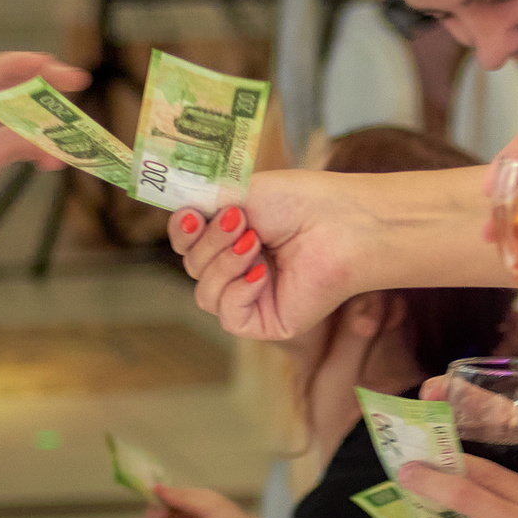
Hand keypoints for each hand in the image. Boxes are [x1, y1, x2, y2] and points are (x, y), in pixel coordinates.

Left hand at [0, 52, 91, 260]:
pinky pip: (14, 148)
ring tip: (78, 135)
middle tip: (76, 82)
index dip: (10, 66)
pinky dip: (38, 152)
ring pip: (15, 121)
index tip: (45, 63)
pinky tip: (54, 164)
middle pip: (3, 92)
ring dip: (46, 122)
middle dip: (40, 83)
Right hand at [168, 179, 365, 341]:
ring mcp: (252, 297)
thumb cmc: (301, 202)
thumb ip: (203, 207)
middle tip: (241, 220)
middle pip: (192, 268)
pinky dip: (239, 291)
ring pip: (205, 294)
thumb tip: (176, 212)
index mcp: (231, 238)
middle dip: (210, 242)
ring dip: (224, 264)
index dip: (182, 232)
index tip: (191, 214)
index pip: (187, 244)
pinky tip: (261, 273)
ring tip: (254, 241)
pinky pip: (229, 316)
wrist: (341, 222)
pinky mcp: (267, 322)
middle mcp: (239, 269)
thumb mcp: (239, 195)